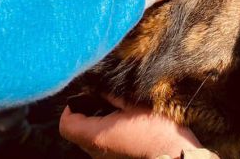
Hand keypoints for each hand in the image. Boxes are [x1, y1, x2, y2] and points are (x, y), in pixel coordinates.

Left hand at [59, 98, 201, 157]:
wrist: (173, 154)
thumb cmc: (156, 131)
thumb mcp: (133, 105)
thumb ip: (111, 95)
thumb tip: (99, 87)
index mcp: (97, 135)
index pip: (66, 126)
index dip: (69, 109)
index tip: (80, 98)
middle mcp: (96, 151)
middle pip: (76, 134)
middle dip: (84, 115)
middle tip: (99, 101)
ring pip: (88, 142)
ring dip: (95, 125)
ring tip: (113, 112)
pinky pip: (102, 147)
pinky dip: (105, 134)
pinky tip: (122, 125)